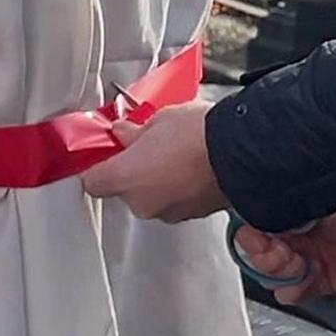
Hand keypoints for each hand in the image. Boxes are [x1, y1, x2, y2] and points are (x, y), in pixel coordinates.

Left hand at [77, 99, 224, 221]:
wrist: (242, 153)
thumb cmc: (200, 134)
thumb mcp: (159, 119)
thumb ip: (134, 132)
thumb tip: (126, 133)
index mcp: (124, 178)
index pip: (93, 180)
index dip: (99, 165)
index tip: (107, 152)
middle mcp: (141, 202)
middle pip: (124, 189)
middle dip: (133, 170)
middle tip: (147, 146)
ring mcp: (167, 212)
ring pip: (151, 197)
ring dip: (158, 180)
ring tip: (176, 154)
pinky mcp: (191, 215)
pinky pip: (175, 202)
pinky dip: (179, 189)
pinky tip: (191, 167)